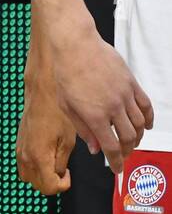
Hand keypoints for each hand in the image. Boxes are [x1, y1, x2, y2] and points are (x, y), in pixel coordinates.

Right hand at [16, 76, 75, 195]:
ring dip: (41, 176)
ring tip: (54, 163)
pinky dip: (34, 166)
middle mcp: (25, 155)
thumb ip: (63, 161)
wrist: (42, 92)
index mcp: (38, 156)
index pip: (49, 187)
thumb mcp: (68, 140)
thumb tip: (61, 172)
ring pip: (28, 177)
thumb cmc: (56, 111)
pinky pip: (23, 164)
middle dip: (52, 183)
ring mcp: (19, 149)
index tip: (69, 174)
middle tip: (64, 170)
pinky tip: (45, 154)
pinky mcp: (18, 142)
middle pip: (37, 185)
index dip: (63, 185)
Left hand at [49, 23, 153, 173]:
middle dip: (127, 151)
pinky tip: (145, 125)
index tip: (117, 170)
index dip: (116, 162)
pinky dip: (149, 119)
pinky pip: (146, 106)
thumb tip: (96, 149)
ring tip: (131, 141)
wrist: (75, 44)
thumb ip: (82, 128)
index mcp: (94, 116)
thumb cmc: (64, 72)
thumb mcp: (65, 104)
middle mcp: (113, 108)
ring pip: (140, 125)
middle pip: (129, 139)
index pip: (111, 148)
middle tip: (122, 154)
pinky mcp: (132, 83)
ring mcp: (125, 95)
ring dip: (137, 137)